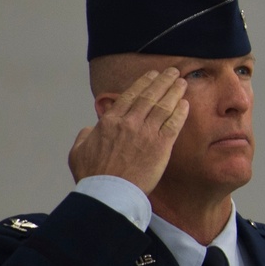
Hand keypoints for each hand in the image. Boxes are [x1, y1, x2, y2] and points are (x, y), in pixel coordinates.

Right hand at [68, 67, 188, 192]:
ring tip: (182, 82)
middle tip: (172, 72)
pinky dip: (180, 112)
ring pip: (163, 106)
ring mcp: (146, 133)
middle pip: (149, 95)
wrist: (109, 193)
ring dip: (174, 92)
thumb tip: (88, 130)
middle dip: (162, 81)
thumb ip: (84, 137)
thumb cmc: (92, 176)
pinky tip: (185, 104)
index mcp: (110, 121)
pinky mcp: (160, 146)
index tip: (152, 75)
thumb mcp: (78, 152)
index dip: (143, 83)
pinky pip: (173, 124)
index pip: (130, 95)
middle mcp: (129, 122)